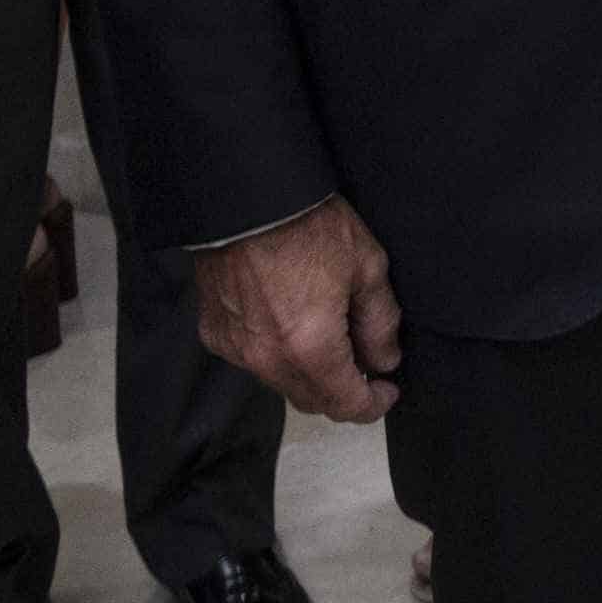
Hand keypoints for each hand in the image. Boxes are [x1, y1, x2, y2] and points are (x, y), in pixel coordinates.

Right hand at [192, 194, 402, 423]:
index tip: (387, 390)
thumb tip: (385, 359)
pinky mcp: (214, 332)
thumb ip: (380, 322)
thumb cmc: (308, 224)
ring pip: (280, 382)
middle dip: (342, 391)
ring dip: (308, 373)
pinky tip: (291, 322)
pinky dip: (276, 353)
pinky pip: (252, 359)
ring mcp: (235, 348)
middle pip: (311, 400)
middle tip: (365, 364)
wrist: (246, 197)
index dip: (372, 405)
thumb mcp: (367, 266)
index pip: (344, 404)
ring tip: (331, 337)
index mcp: (309, 349)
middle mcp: (266, 359)